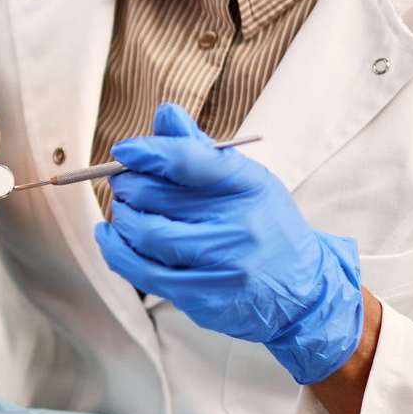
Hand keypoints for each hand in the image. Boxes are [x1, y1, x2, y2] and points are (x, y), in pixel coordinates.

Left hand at [94, 104, 363, 384]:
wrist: (302, 289)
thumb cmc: (264, 225)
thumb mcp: (246, 180)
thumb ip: (200, 151)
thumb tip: (165, 114)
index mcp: (248, 186)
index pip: (186, 160)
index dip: (146, 152)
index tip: (124, 150)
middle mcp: (239, 226)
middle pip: (157, 198)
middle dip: (128, 185)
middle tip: (123, 182)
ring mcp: (223, 266)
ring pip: (146, 235)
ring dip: (122, 218)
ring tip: (123, 209)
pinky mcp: (205, 298)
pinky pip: (146, 273)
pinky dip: (118, 251)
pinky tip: (110, 237)